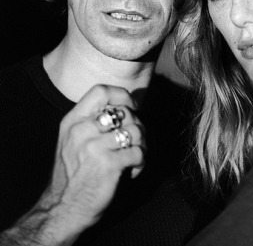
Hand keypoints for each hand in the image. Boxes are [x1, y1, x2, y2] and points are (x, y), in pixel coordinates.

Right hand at [21, 84, 145, 243]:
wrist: (62, 209)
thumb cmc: (73, 173)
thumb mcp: (73, 139)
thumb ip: (93, 120)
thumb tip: (127, 106)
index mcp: (73, 121)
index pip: (101, 91)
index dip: (122, 95)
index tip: (131, 107)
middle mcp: (82, 130)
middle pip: (125, 111)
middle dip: (137, 125)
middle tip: (134, 141)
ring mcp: (94, 147)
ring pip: (136, 130)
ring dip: (142, 144)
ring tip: (134, 156)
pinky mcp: (108, 164)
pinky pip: (139, 152)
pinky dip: (140, 162)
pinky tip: (131, 170)